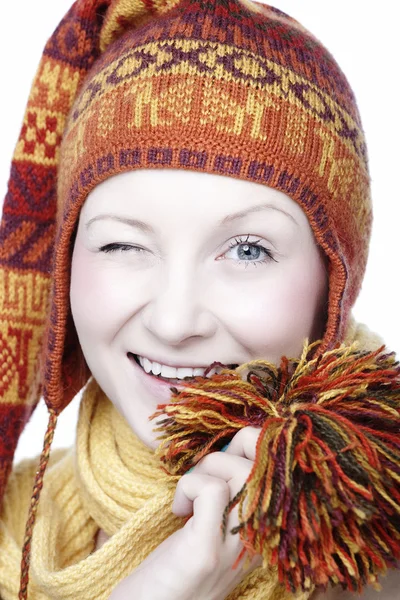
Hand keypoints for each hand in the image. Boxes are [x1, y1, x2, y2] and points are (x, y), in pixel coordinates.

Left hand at [109, 426, 261, 599]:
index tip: (223, 459)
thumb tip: (240, 440)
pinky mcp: (205, 552)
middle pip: (264, 463)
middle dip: (223, 456)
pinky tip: (178, 510)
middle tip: (197, 480)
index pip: (282, 464)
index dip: (255, 442)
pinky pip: (211, 490)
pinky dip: (188, 486)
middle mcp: (261, 540)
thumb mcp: (217, 523)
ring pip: (241, 472)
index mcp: (266, 530)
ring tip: (187, 496)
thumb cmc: (176, 564)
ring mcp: (235, 547)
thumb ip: (234, 488)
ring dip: (205, 469)